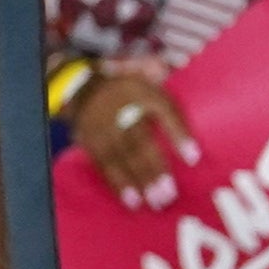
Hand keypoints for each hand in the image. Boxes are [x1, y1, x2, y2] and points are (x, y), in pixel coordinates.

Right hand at [70, 61, 193, 203]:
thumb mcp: (137, 69)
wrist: (74, 84)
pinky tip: (132, 201)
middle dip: (154, 168)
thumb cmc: (121, 83)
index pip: (161, 109)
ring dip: (139, 181)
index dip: (177, 133)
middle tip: (170, 193)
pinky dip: (117, 184)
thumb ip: (153, 70)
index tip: (194, 158)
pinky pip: (104, 165)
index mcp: (136, 89)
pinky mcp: (89, 142)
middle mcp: (117, 109)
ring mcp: (100, 128)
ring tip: (156, 201)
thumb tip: (163, 66)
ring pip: (121, 157)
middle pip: (138, 140)